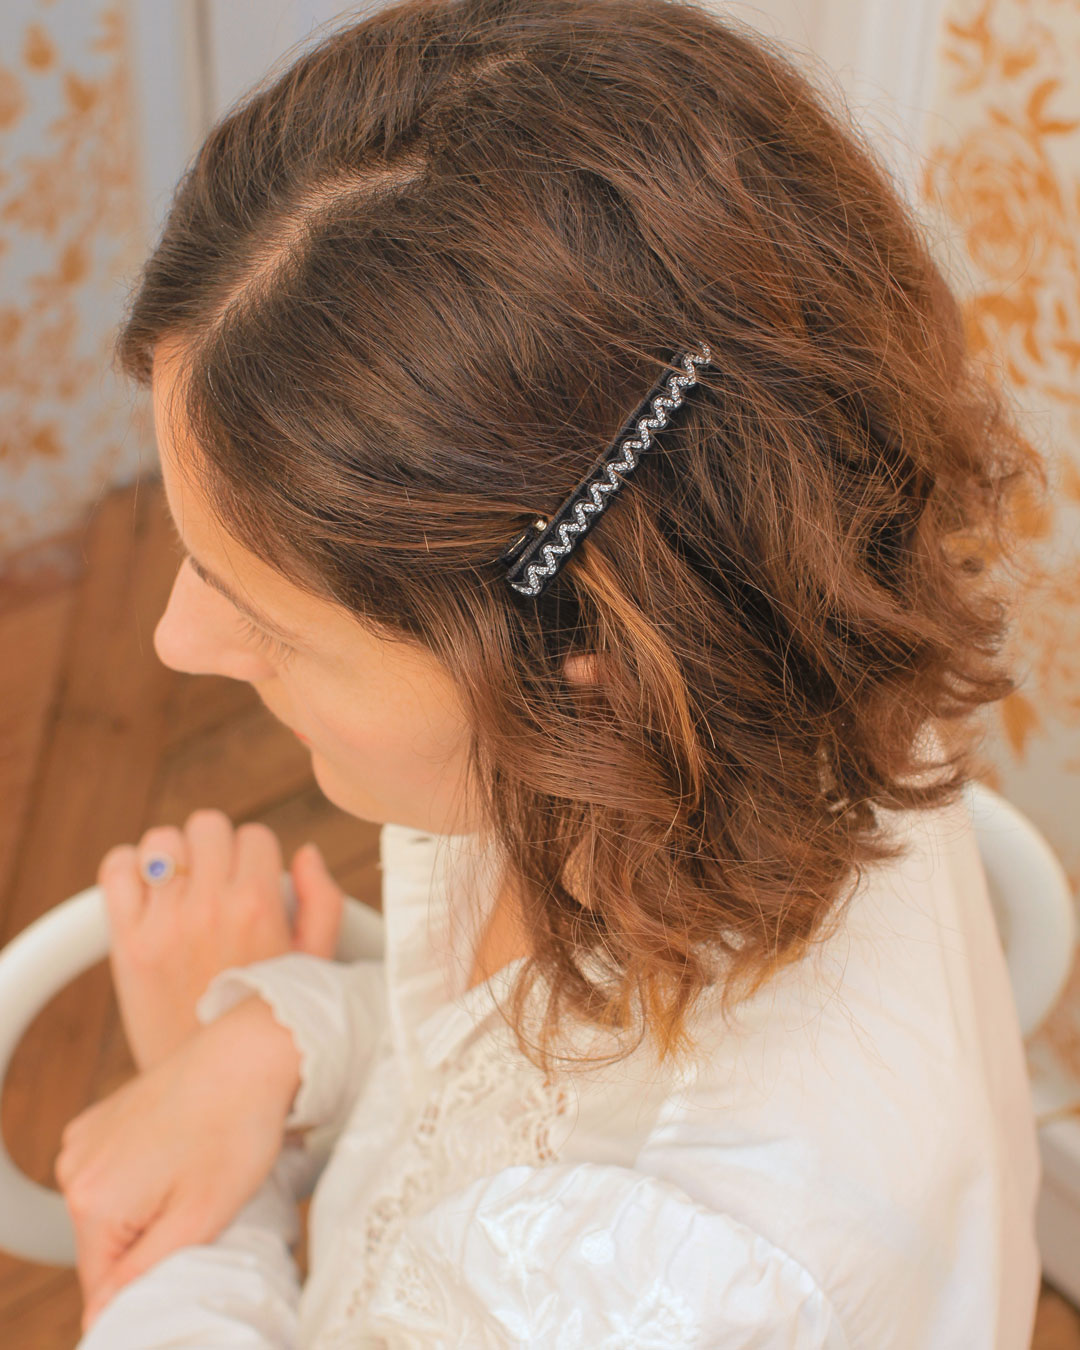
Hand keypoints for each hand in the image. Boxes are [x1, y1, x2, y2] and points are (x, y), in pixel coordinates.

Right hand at [56, 993, 303, 1335]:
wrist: (250, 1051)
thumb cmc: (236, 1127)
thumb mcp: (199, 1218)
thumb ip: (142, 1273)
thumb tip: (100, 1316)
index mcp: (92, 1200)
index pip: (101, 1283)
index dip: (146, 1281)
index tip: (188, 1250)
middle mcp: (74, 1167)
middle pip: (105, 1243)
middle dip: (150, 1240)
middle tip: (200, 1207)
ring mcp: (86, 1138)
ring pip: (112, 1208)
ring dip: (148, 1206)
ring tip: (195, 1173)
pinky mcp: (103, 1116)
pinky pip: (115, 1170)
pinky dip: (145, 1173)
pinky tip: (183, 1150)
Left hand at [98, 809, 343, 1071]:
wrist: (215, 1084)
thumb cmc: (269, 1020)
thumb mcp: (316, 962)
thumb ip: (323, 900)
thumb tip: (304, 852)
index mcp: (259, 907)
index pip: (254, 835)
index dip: (256, 857)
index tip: (251, 883)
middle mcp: (211, 908)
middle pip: (208, 826)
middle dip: (216, 849)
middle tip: (217, 883)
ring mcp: (164, 924)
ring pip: (161, 841)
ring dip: (172, 858)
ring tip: (181, 889)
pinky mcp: (126, 943)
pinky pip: (116, 869)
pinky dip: (129, 871)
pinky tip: (148, 895)